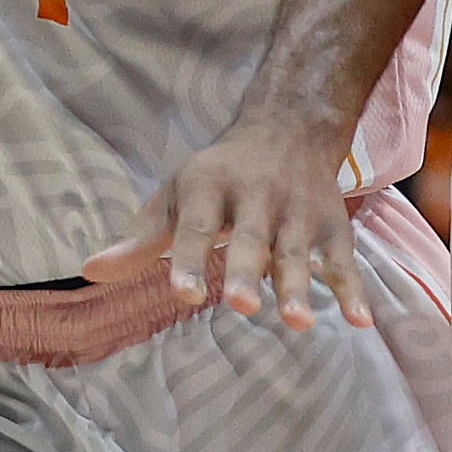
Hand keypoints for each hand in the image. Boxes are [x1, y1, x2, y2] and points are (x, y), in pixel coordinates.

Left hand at [87, 113, 366, 328]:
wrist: (288, 128)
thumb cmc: (217, 177)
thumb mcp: (175, 198)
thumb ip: (139, 241)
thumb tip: (90, 273)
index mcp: (210, 186)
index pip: (196, 226)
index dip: (188, 259)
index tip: (181, 293)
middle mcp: (257, 195)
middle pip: (252, 237)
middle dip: (247, 269)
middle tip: (240, 303)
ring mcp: (298, 210)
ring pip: (298, 250)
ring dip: (298, 285)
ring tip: (297, 322)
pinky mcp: (332, 225)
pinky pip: (344, 259)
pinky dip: (354, 289)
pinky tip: (362, 322)